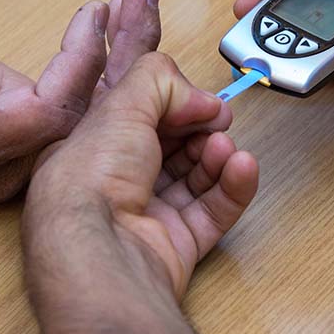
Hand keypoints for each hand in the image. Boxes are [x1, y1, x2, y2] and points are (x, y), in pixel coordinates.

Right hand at [0, 0, 163, 200]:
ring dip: (119, 58)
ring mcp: (14, 155)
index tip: (95, 12)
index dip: (79, 64)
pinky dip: (103, 67)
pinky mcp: (23, 138)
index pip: (49, 111)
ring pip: (88, 116)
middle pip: (84, 121)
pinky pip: (76, 109)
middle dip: (120, 60)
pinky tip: (126, 22)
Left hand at [25, 53, 257, 301]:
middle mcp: (116, 182)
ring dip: (217, 155)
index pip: (136, 117)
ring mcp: (147, 216)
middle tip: (218, 117)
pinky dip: (233, 186)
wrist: (101, 251)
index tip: (194, 93)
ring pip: (195, 177)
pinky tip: (243, 166)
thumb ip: (160, 81)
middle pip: (170, 145)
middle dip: (199, 127)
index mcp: (91, 148)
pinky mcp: (177, 244)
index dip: (168, 101)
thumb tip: (197, 97)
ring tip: (224, 147)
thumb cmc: (91, 181)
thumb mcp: (121, 105)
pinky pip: (215, 211)